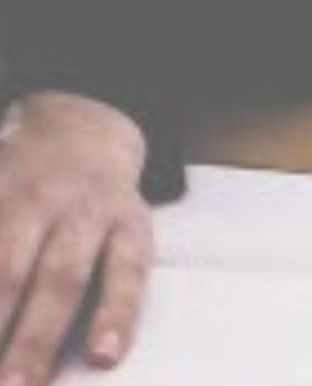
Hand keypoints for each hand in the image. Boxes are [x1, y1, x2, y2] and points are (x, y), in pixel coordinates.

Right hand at [0, 92, 151, 385]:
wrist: (76, 126)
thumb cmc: (104, 205)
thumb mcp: (126, 229)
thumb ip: (112, 283)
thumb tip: (96, 356)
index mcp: (123, 223)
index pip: (124, 272)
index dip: (113, 315)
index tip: (102, 358)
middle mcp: (77, 208)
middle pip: (58, 278)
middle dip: (33, 337)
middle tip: (14, 385)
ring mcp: (24, 197)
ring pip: (3, 259)